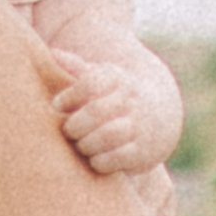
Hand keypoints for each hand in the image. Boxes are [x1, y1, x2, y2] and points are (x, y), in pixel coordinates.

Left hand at [50, 49, 163, 174]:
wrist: (160, 115)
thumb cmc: (115, 95)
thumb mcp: (102, 77)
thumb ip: (76, 68)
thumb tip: (54, 54)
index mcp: (116, 79)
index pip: (89, 84)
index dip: (68, 97)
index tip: (57, 106)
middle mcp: (129, 100)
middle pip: (96, 111)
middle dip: (75, 125)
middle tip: (69, 131)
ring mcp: (137, 126)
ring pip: (108, 135)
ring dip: (87, 144)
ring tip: (81, 145)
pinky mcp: (141, 151)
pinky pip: (117, 159)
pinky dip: (100, 162)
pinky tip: (94, 159)